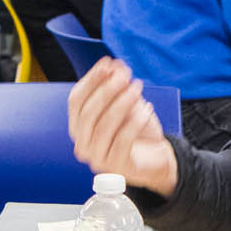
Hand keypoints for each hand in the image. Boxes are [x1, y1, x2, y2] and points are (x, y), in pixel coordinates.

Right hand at [68, 61, 178, 196]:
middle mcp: (82, 145)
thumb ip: (117, 88)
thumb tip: (113, 65)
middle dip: (106, 89)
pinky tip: (147, 109)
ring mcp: (98, 159)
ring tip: (137, 88)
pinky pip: (123, 140)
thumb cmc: (136, 131)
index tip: (107, 63)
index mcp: (78, 128)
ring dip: (122, 103)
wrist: (155, 160)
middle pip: (88, 113)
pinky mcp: (117, 167)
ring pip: (104, 126)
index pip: (76, 101)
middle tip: (125, 74)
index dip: (91, 80)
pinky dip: (135, 122)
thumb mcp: (126, 106)